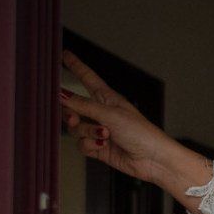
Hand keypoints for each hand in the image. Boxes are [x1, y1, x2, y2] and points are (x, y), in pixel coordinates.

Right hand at [57, 49, 179, 184]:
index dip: (76, 66)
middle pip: (72, 108)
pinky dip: (90, 145)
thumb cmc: (141, 132)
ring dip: (86, 132)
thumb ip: (83, 105)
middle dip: (71, 114)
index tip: (65, 54)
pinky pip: (81, 144)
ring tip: (104, 135)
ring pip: (75, 128)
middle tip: (75, 119)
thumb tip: (61, 95)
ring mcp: (98, 130)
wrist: (153, 159)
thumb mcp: (110, 114)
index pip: (87, 77)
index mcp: (106, 98)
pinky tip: (103, 146)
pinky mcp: (98, 147)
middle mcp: (100, 112)